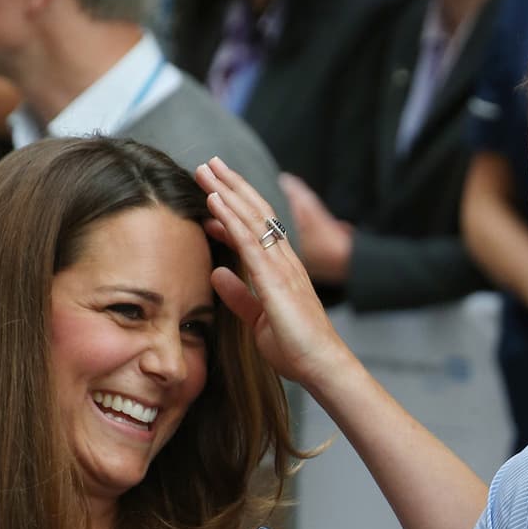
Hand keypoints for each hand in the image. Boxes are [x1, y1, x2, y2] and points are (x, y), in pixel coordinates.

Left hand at [195, 154, 353, 389]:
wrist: (322, 366)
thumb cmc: (297, 348)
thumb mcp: (259, 320)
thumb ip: (240, 296)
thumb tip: (218, 273)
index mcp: (282, 269)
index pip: (258, 227)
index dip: (235, 205)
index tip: (213, 191)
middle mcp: (284, 261)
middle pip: (255, 212)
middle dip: (231, 186)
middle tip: (208, 163)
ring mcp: (282, 267)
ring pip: (251, 219)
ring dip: (226, 192)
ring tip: (205, 170)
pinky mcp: (276, 280)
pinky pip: (250, 242)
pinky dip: (230, 218)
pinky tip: (214, 202)